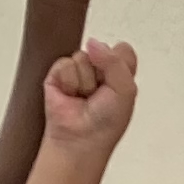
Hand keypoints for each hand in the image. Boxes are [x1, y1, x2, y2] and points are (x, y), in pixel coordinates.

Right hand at [39, 37, 137, 156]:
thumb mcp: (126, 90)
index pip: (122, 50)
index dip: (119, 62)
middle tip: (98, 95)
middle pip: (100, 49)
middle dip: (101, 73)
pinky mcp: (58, 75)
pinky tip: (69, 96)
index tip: (116, 83)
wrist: (80, 140)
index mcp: (119, 73)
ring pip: (82, 57)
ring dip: (84, 81)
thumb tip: (93, 43)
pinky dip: (69, 83)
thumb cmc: (105, 124)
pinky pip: (64, 63)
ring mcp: (78, 71)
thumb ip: (116, 60)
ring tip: (83, 98)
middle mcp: (99, 70)